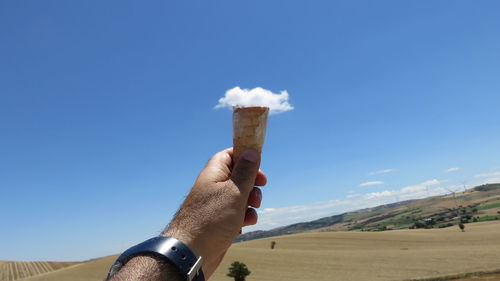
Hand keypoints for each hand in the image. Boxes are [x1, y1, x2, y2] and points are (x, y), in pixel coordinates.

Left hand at [163, 147, 265, 278]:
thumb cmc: (212, 219)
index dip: (245, 156)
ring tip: (252, 208)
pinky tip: (245, 224)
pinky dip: (244, 216)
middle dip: (252, 182)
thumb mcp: (234, 191)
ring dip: (250, 201)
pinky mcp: (219, 221)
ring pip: (239, 196)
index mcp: (214, 174)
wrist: (192, 253)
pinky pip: (236, 213)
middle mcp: (213, 187)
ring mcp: (216, 205)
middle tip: (260, 188)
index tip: (258, 165)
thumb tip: (252, 151)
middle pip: (238, 175)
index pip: (229, 155)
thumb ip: (246, 171)